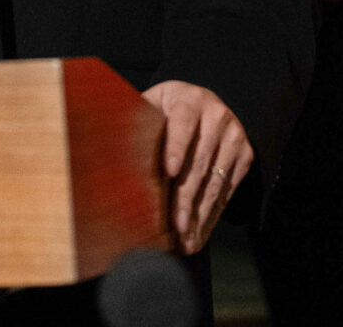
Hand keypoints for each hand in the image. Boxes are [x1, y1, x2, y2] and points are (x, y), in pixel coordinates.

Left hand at [142, 80, 251, 254]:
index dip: (176, 147)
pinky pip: (228, 190)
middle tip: (176, 227)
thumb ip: (133, 120)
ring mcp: (234, 136)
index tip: (169, 172)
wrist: (202, 103)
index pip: (182, 123)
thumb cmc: (165, 112)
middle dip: (187, 198)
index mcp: (188, 100)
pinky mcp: (245, 155)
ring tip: (186, 241)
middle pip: (200, 161)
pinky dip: (212, 215)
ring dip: (200, 215)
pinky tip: (199, 234)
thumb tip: (97, 143)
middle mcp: (216, 115)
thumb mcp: (150, 107)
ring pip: (216, 181)